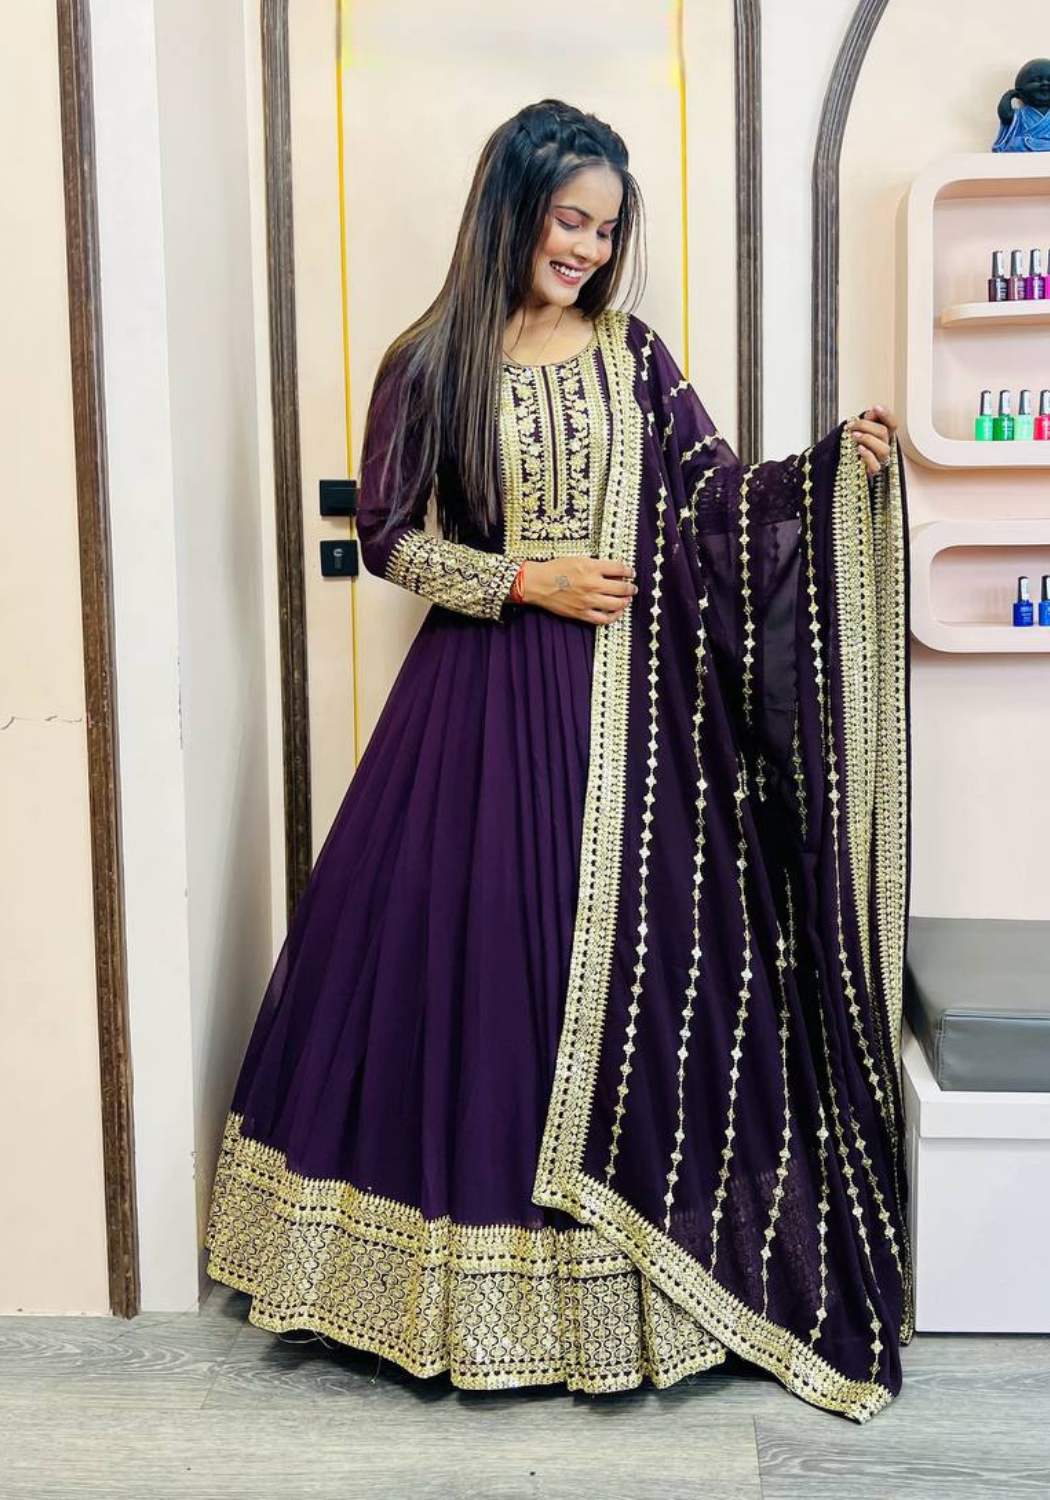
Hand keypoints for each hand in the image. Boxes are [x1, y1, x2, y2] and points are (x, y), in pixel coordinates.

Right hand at [521, 556, 637, 623]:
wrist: (538, 583)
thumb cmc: (555, 569)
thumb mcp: (578, 559)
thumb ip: (596, 565)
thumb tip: (612, 571)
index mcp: (592, 567)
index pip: (619, 569)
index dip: (629, 571)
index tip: (631, 572)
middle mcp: (593, 584)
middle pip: (622, 587)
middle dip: (630, 587)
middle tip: (632, 588)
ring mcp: (588, 601)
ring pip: (616, 604)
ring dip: (625, 601)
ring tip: (627, 599)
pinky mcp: (582, 613)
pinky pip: (604, 619)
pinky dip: (614, 616)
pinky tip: (617, 612)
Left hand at [845, 406, 897, 476]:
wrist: (846, 461)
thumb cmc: (855, 443)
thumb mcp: (860, 428)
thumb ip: (868, 419)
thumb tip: (873, 411)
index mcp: (884, 433)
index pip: (892, 423)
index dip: (886, 415)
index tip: (876, 407)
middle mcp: (884, 445)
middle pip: (884, 432)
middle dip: (866, 426)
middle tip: (852, 425)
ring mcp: (880, 458)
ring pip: (883, 449)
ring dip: (867, 439)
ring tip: (854, 436)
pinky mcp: (873, 470)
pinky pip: (876, 465)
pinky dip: (868, 456)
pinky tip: (859, 448)